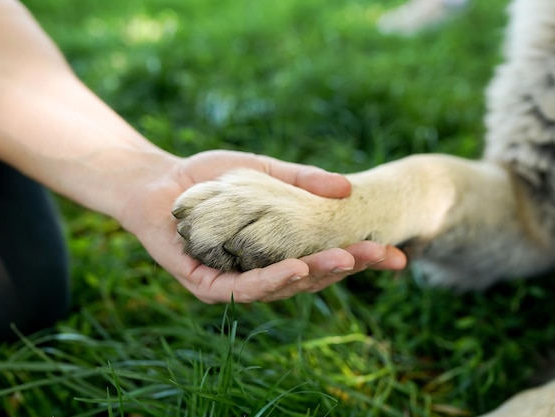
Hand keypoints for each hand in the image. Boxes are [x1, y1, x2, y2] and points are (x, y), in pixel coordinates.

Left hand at [119, 150, 406, 302]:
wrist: (157, 181)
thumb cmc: (209, 178)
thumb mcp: (262, 172)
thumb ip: (301, 180)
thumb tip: (348, 187)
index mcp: (278, 250)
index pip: (325, 258)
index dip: (361, 258)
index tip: (396, 255)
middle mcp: (261, 272)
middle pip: (311, 278)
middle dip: (348, 267)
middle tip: (381, 255)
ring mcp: (235, 282)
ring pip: (283, 288)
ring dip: (316, 275)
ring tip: (344, 260)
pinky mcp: (206, 284)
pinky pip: (243, 289)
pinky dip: (271, 281)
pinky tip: (297, 268)